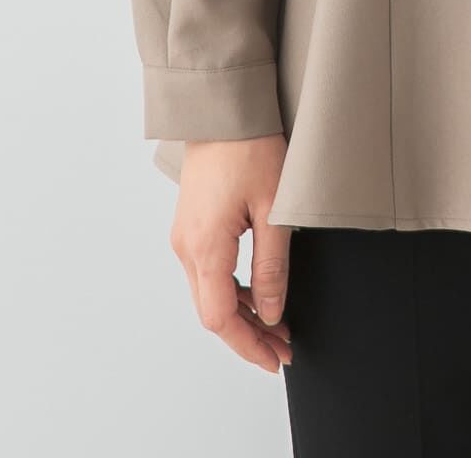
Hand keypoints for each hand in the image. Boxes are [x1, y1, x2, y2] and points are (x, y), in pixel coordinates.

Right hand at [169, 134, 294, 373]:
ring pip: (210, 293)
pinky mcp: (192, 225)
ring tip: (279, 326)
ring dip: (243, 314)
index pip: (221, 319)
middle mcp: (186, 248)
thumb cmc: (250, 148)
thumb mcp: (274, 208)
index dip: (248, 345)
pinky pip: (209, 272)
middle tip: (285, 349)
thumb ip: (272, 265)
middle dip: (249, 336)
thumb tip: (273, 313)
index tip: (275, 360)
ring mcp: (186, 237)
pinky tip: (261, 292)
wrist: (224, 110)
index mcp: (205, 248)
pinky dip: (234, 290)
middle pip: (213, 311)